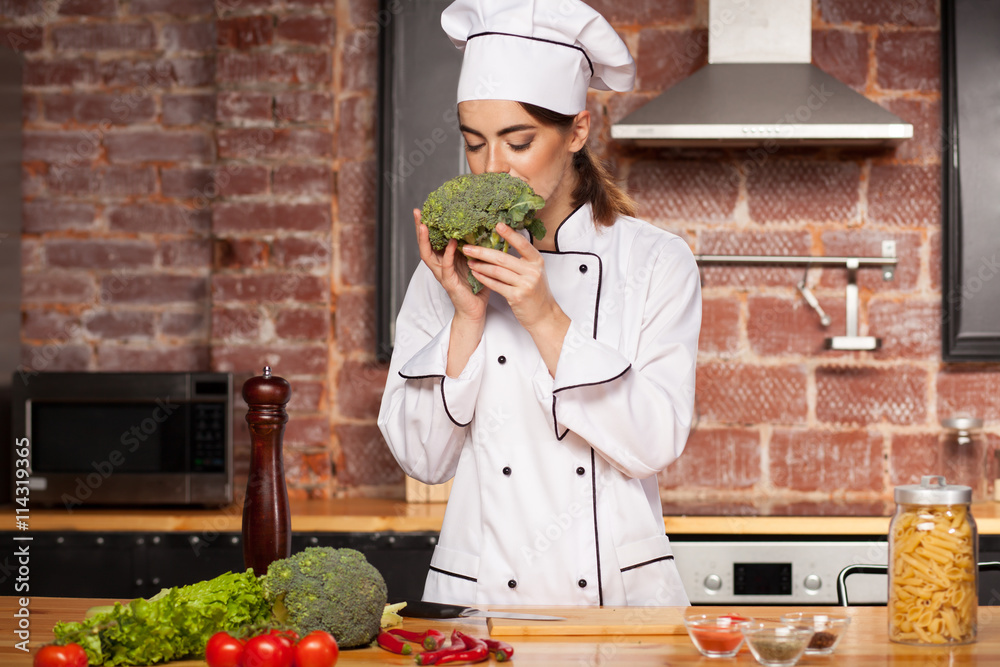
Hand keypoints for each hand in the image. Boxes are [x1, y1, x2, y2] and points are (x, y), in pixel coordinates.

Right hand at [413, 209, 488, 322]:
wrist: (476, 309)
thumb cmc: (476, 286)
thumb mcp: (475, 260)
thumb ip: (474, 247)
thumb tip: (484, 226)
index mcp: (445, 259)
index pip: (432, 239)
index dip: (427, 225)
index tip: (424, 209)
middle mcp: (440, 265)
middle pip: (424, 244)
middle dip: (420, 228)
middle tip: (417, 213)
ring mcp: (442, 274)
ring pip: (428, 255)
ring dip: (425, 240)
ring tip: (424, 226)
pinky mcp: (449, 283)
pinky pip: (446, 267)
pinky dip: (448, 254)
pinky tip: (452, 243)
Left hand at [463, 223, 569, 364]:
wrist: (544, 315)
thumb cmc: (536, 293)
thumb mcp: (533, 272)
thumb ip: (521, 261)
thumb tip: (502, 246)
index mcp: (537, 261)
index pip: (522, 244)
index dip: (510, 234)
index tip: (497, 225)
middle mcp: (532, 271)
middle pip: (502, 257)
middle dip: (482, 252)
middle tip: (468, 247)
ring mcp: (525, 284)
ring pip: (497, 271)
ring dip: (480, 266)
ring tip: (469, 261)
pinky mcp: (517, 296)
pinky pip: (496, 285)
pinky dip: (484, 279)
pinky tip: (475, 273)